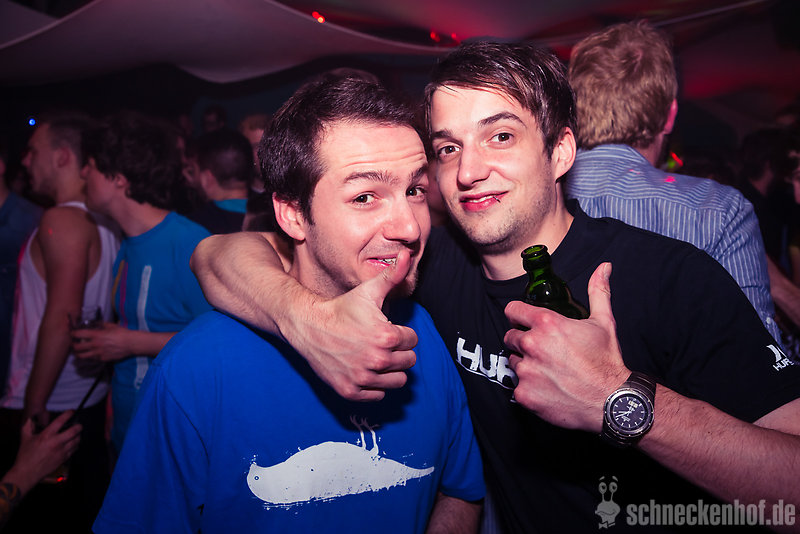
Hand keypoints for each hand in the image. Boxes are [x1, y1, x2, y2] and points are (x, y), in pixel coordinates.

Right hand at [4, 411, 81, 494]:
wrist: (27, 473)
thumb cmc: (25, 456)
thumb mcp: (25, 439)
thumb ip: (28, 427)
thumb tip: (30, 419)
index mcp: (46, 436)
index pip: (60, 421)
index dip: (68, 414)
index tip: (71, 411)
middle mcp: (56, 442)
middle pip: (74, 431)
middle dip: (79, 426)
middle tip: (78, 425)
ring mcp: (61, 451)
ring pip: (77, 440)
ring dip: (78, 436)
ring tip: (76, 434)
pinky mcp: (63, 458)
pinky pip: (74, 449)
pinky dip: (75, 445)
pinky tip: (72, 444)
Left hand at [72, 322, 129, 361]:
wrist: (131, 343)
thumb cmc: (122, 333)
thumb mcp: (111, 326)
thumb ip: (102, 325)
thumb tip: (98, 324)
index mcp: (96, 335)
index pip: (78, 334)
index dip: (72, 333)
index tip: (71, 333)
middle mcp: (95, 345)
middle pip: (76, 347)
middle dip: (73, 345)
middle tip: (73, 343)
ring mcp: (98, 353)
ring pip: (82, 356)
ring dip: (78, 354)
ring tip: (78, 352)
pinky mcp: (103, 359)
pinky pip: (92, 359)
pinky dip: (90, 356)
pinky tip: (91, 354)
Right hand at [283, 249, 418, 401]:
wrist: (308, 325)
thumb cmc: (341, 307)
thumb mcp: (368, 290)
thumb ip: (393, 275)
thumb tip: (408, 255)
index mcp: (386, 336)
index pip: (413, 340)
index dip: (401, 332)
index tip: (386, 328)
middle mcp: (377, 360)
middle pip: (409, 361)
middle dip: (399, 351)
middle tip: (381, 342)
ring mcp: (363, 377)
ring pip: (398, 381)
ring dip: (391, 370)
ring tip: (376, 356)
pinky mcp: (350, 390)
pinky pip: (378, 395)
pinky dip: (374, 385)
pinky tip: (364, 369)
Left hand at [504, 263, 628, 431]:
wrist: (610, 402)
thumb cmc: (606, 361)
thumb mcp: (604, 322)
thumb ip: (598, 291)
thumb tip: (604, 267)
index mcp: (547, 323)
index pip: (512, 310)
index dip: (517, 316)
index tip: (522, 322)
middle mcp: (532, 345)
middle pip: (510, 337)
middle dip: (522, 341)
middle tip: (541, 350)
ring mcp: (527, 371)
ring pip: (513, 362)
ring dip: (525, 364)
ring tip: (547, 370)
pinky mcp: (524, 394)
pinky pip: (517, 386)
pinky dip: (528, 388)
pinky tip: (547, 388)